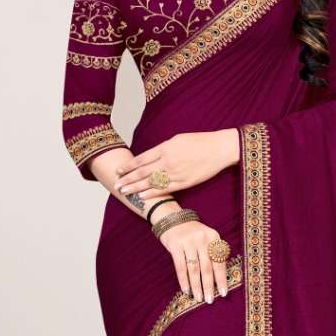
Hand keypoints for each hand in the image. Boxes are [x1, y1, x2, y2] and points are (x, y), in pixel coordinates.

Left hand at [113, 129, 238, 198]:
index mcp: (165, 148)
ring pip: (151, 182)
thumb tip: (152, 156)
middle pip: (142, 172)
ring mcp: (175, 173)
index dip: (129, 166)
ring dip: (135, 187)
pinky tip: (142, 196)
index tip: (119, 171)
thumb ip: (163, 148)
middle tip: (116, 185)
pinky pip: (165, 189)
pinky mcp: (184, 182)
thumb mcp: (178, 139)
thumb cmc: (200, 142)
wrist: (219, 149)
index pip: (141, 159)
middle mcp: (167, 161)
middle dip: (128, 179)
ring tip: (124, 191)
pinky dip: (152, 193)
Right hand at [153, 214, 229, 302]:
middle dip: (209, 286)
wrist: (173, 219)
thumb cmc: (193, 234)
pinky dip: (184, 280)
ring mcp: (188, 242)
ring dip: (197, 286)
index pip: (220, 262)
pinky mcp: (175, 245)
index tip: (223, 293)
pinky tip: (186, 290)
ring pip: (194, 269)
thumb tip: (219, 280)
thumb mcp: (207, 239)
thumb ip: (213, 254)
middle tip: (210, 300)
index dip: (221, 279)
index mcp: (214, 237)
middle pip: (207, 267)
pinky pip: (181, 267)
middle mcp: (202, 239)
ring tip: (199, 298)